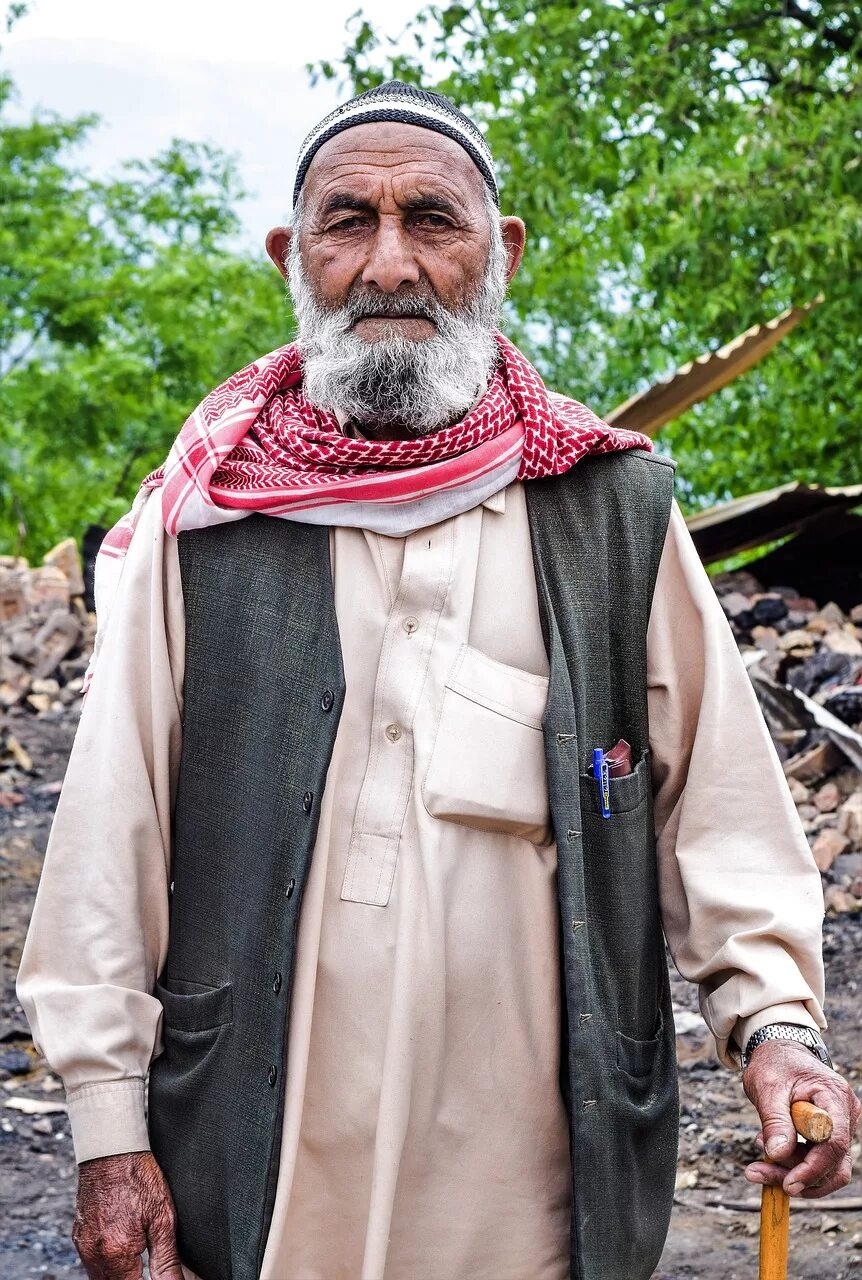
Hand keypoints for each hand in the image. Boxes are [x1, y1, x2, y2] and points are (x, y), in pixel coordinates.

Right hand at [73, 1151, 182, 1278]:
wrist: (111, 1149)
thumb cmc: (138, 1177)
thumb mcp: (162, 1218)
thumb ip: (166, 1260)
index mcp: (117, 1253)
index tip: (155, 1274)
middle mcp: (94, 1254)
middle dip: (131, 1279)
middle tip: (145, 1264)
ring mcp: (83, 1246)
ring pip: (100, 1277)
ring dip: (118, 1273)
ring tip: (137, 1255)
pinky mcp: (78, 1236)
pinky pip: (91, 1262)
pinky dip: (107, 1262)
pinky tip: (121, 1245)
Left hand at [742, 1040, 860, 1197]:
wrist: (780, 1052)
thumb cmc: (774, 1064)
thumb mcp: (767, 1087)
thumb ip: (774, 1119)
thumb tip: (778, 1154)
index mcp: (834, 1096)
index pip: (834, 1143)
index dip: (813, 1168)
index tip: (787, 1183)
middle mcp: (846, 1114)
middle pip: (833, 1163)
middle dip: (797, 1175)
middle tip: (756, 1172)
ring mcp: (841, 1126)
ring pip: (826, 1167)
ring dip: (792, 1171)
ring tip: (759, 1152)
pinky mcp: (830, 1135)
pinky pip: (818, 1160)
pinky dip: (793, 1163)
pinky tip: (768, 1148)